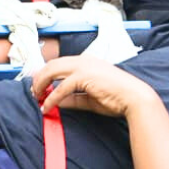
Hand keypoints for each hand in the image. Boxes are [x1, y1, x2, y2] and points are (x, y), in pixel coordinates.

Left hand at [30, 56, 160, 119]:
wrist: (135, 98)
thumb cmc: (116, 97)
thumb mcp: (89, 98)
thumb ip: (73, 99)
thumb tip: (57, 102)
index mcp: (86, 61)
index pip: (59, 63)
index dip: (46, 74)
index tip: (39, 86)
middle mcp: (83, 60)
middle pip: (51, 65)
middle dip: (39, 78)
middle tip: (33, 92)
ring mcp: (83, 66)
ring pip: (52, 72)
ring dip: (41, 85)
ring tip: (36, 97)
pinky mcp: (84, 77)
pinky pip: (61, 88)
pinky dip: (51, 98)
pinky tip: (47, 107)